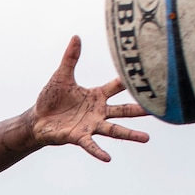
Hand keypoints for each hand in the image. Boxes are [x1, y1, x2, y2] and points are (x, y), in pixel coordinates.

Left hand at [26, 37, 150, 160]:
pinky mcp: (78, 137)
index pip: (117, 86)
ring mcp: (90, 125)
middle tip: (158, 109)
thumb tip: (76, 36)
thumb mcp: (61, 76)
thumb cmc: (51, 98)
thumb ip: (71, 58)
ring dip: (130, 134)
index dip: (130, 81)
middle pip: (123, 110)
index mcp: (96, 95)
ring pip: (114, 130)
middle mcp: (98, 111)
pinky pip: (90, 145)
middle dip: (140, 109)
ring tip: (146, 138)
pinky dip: (98, 151)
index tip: (150, 75)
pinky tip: (108, 158)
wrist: (36, 119)